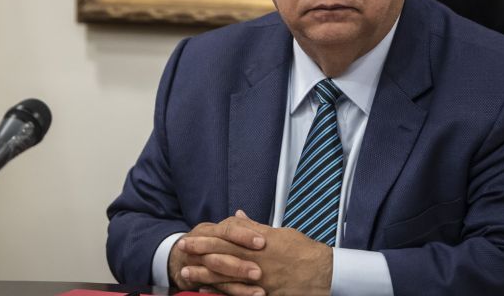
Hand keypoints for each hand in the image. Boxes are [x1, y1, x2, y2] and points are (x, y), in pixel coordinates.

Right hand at [168, 216, 265, 293]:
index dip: (243, 235)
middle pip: (218, 255)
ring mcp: (195, 265)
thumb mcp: (216, 232)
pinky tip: (248, 295)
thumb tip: (243, 213)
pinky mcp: (197, 281)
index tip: (262, 242)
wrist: (176, 259)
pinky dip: (233, 292)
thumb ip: (233, 226)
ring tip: (259, 291)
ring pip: (216, 274)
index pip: (226, 231)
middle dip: (239, 264)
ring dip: (238, 283)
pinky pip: (215, 289)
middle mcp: (199, 247)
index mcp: (207, 231)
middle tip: (259, 272)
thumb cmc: (205, 242)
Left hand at [179, 210, 332, 295]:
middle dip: (199, 252)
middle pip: (221, 254)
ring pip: (224, 275)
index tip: (192, 236)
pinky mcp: (261, 292)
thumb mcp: (280, 232)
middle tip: (181, 250)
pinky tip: (206, 291)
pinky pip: (236, 293)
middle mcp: (255, 259)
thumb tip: (239, 215)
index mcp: (259, 242)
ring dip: (203, 274)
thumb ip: (255, 226)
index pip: (227, 237)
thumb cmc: (303, 251)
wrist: (321, 273)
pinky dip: (219, 292)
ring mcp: (257, 278)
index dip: (207, 237)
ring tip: (186, 273)